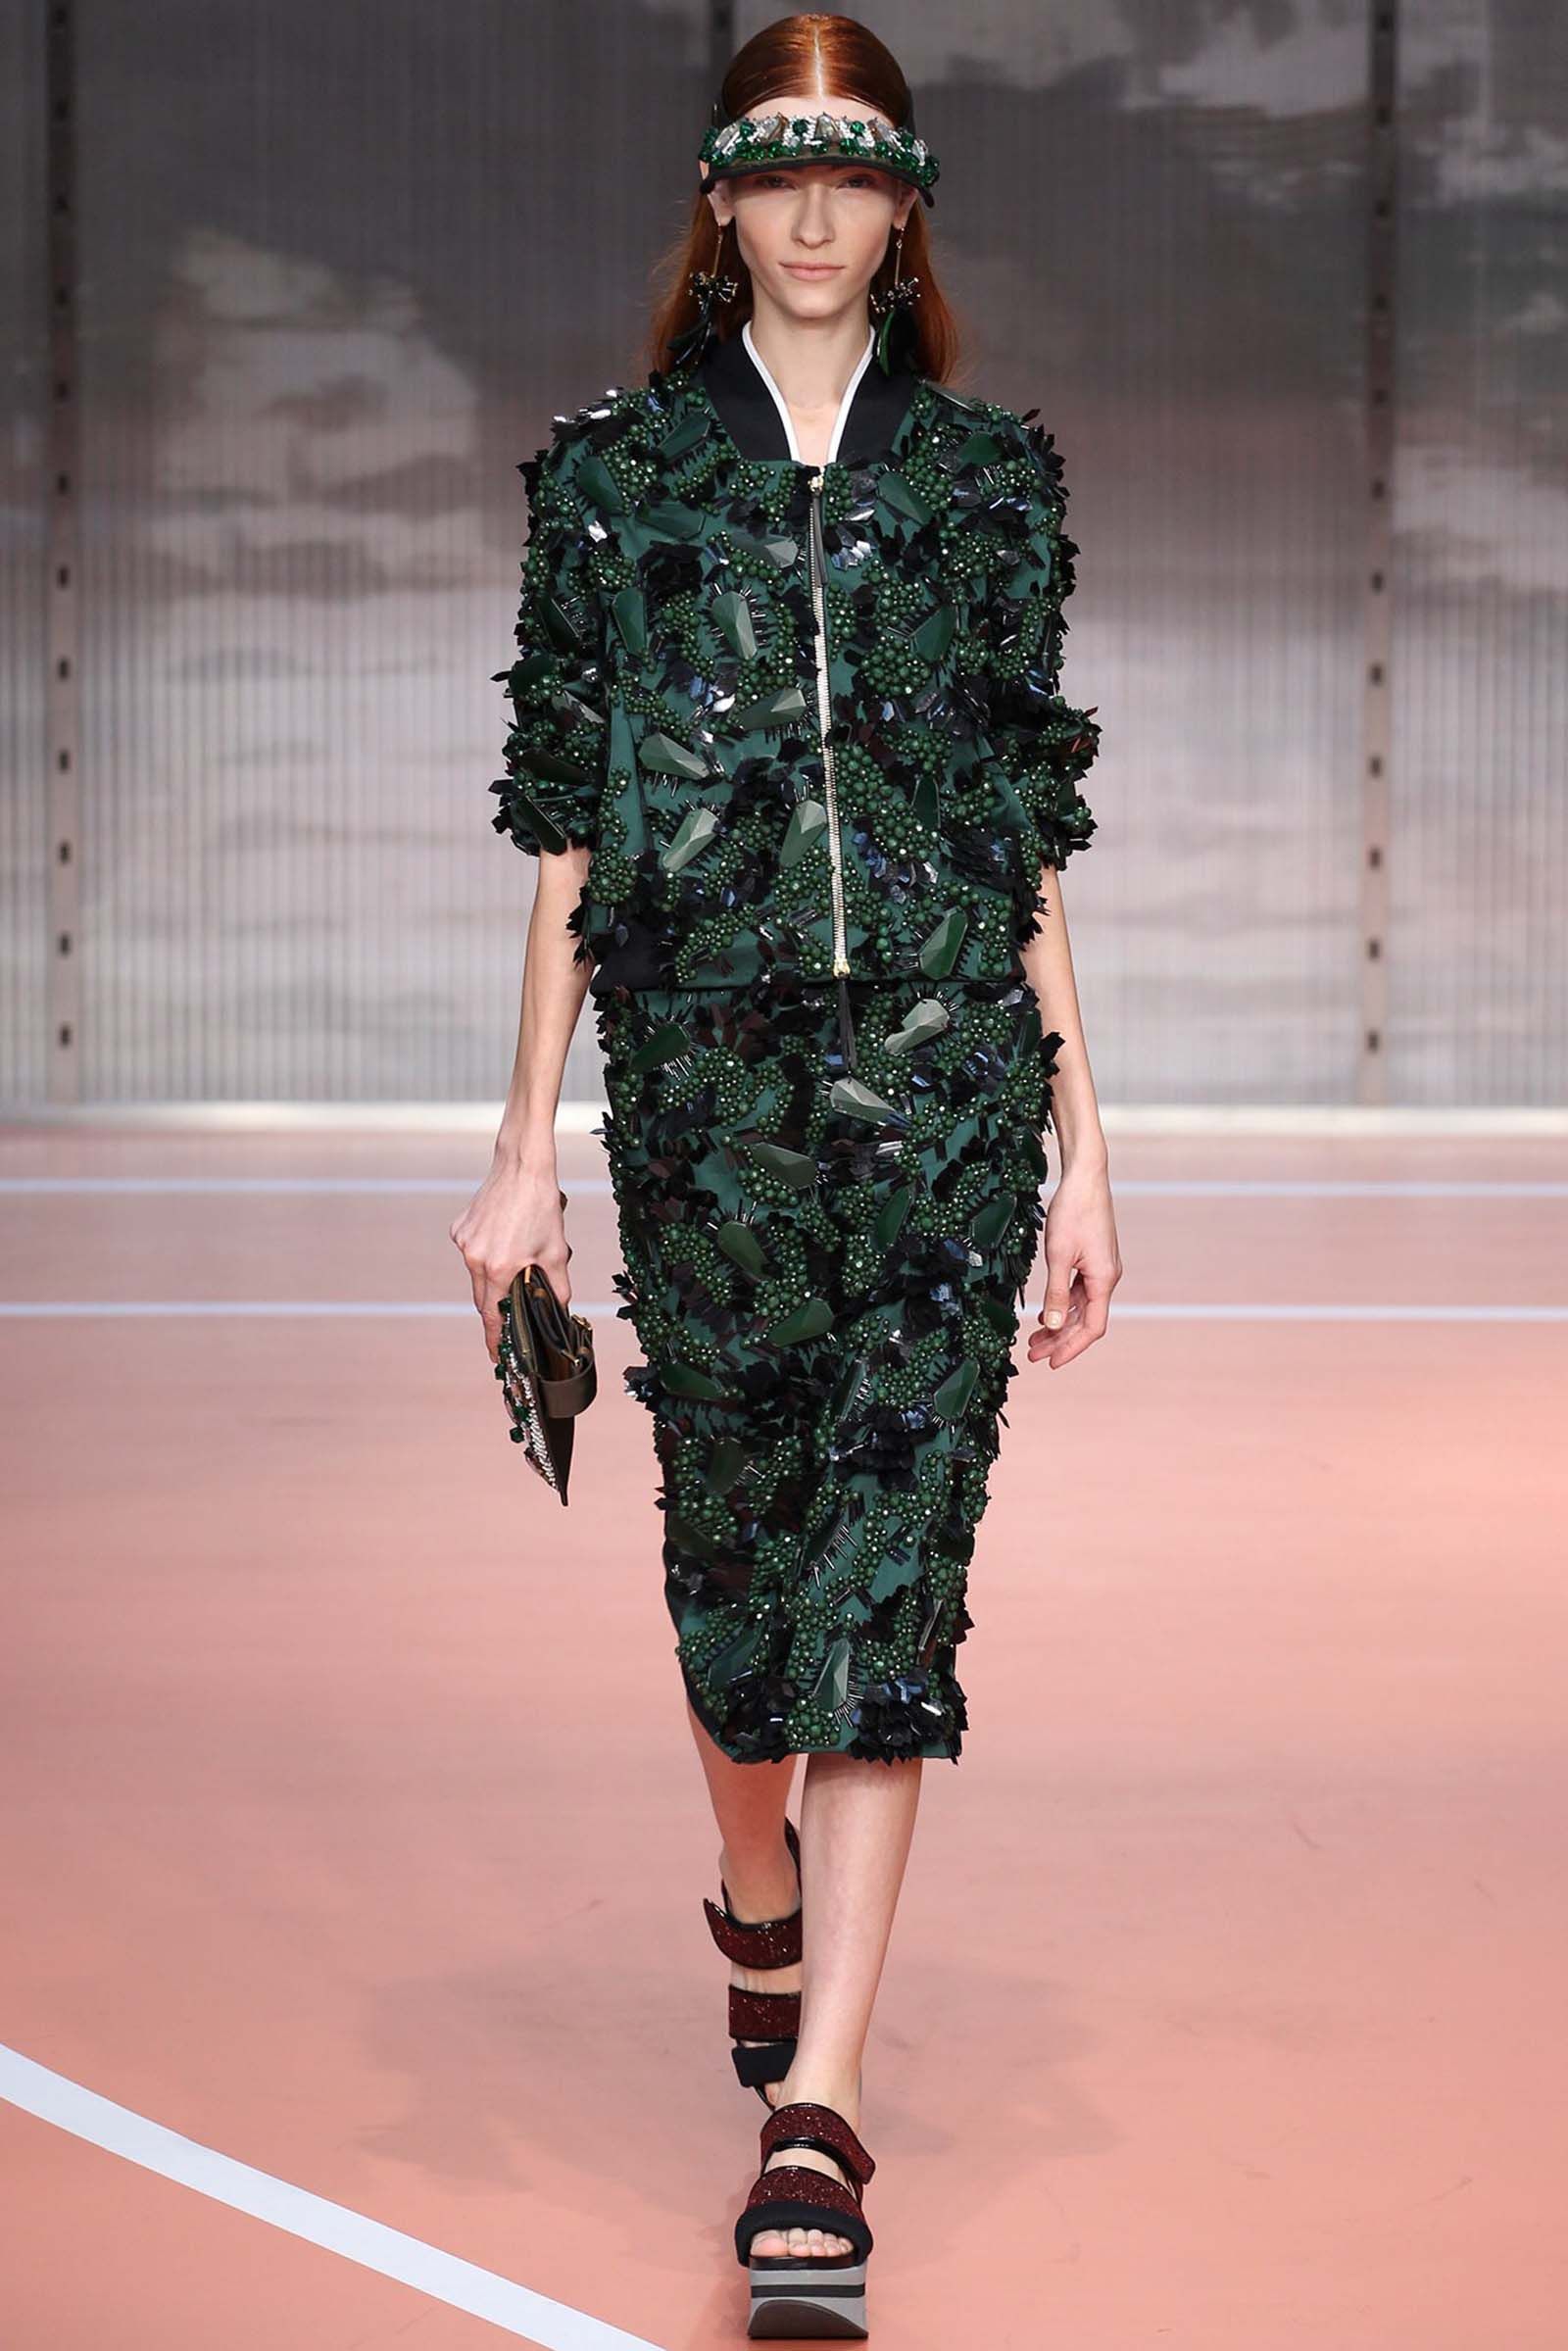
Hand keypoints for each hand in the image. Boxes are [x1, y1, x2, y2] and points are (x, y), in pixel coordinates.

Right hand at [450, 1161, 571, 1363]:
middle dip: (497, 1309)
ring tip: (517, 1257)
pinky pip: (473, 1252)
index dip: (495, 1339)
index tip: (496, 1356)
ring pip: (478, 1274)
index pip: (492, 1316)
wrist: (522, 1166)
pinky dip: (487, 1253)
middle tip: (511, 1315)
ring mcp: (464, 1242)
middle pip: (483, 1298)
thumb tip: (559, 1310)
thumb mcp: (557, 1251)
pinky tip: (505, 1237)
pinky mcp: (460, 1228)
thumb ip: (557, 1287)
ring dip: (495, 1276)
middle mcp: (475, 1258)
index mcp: (498, 1268)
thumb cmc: (542, 1206)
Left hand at [1026, 1162, 1120, 1370]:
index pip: (1092, 1328)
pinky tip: (1047, 1313)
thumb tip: (1054, 1325)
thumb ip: (1056, 1292)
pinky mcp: (1094, 1259)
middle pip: (1086, 1320)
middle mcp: (1107, 1277)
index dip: (1072, 1348)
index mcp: (1104, 1280)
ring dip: (1059, 1324)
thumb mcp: (1058, 1255)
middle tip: (1033, 1356)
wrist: (1086, 1177)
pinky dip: (1063, 1304)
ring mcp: (1101, 1268)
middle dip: (1060, 1340)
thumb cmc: (1073, 1211)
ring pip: (1081, 1307)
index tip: (1051, 1363)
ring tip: (1035, 1339)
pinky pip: (1079, 1291)